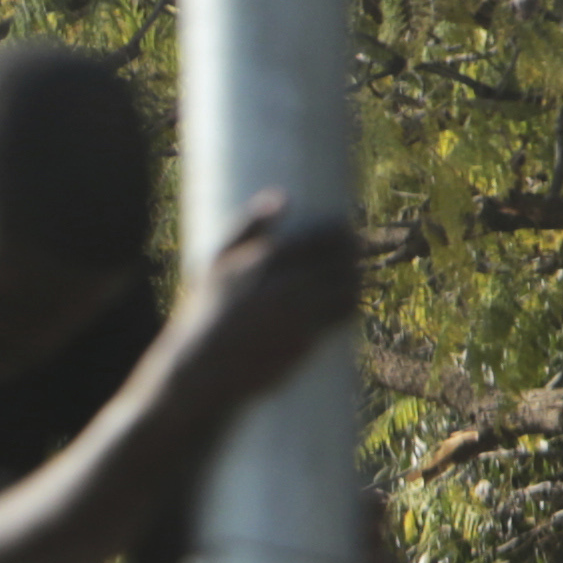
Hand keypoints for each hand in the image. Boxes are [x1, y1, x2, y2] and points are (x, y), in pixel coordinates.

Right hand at [181, 189, 364, 401]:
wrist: (205, 365)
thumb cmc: (208, 310)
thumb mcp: (216, 263)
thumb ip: (247, 226)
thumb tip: (281, 197)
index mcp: (268, 259)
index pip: (322, 239)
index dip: (342, 232)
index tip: (346, 229)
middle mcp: (289, 284)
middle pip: (340, 263)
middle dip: (354, 255)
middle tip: (356, 252)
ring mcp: (300, 315)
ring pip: (346, 290)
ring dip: (357, 280)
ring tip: (355, 276)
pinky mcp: (307, 340)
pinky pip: (340, 318)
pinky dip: (350, 307)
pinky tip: (351, 303)